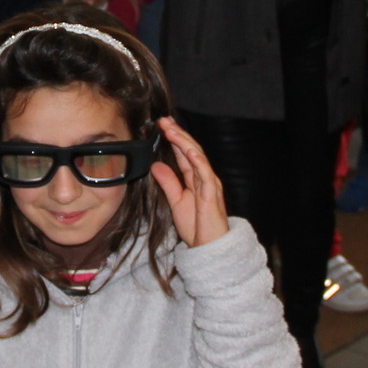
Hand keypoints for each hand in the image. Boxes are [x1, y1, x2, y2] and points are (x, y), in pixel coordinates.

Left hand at [150, 117, 228, 247]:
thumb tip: (156, 165)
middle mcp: (204, 177)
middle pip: (191, 150)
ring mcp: (209, 183)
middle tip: (164, 120)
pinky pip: (205, 173)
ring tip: (172, 129)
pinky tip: (188, 150)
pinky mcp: (212, 193)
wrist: (209, 247)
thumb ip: (168, 183)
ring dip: (184, 142)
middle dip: (178, 134)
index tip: (163, 125)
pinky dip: (197, 160)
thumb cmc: (196, 227)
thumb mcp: (176, 201)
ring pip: (198, 157)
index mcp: (196, 179)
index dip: (175, 139)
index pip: (185, 154)